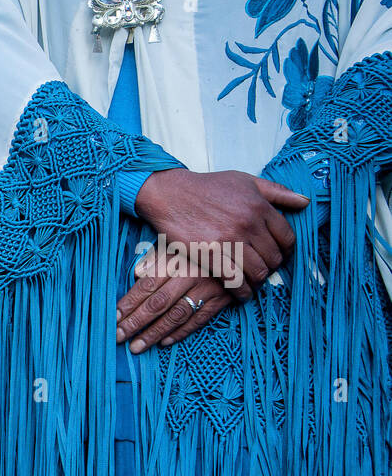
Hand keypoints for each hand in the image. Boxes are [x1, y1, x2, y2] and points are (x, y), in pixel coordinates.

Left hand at [117, 249, 232, 352]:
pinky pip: (199, 320)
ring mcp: (208, 288)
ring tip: (137, 347)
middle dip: (136, 322)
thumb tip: (136, 274)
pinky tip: (164, 342)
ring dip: (155, 333)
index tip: (112, 319)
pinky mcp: (222, 298)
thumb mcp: (175, 244)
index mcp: (176, 259)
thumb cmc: (199, 245)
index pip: (147, 285)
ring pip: (177, 315)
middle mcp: (191, 274)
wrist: (242, 245)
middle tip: (118, 337)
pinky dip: (181, 333)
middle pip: (158, 303)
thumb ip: (155, 259)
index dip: (129, 303)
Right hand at [121, 169, 308, 352]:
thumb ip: (277, 191)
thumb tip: (304, 202)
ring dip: (258, 282)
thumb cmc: (207, 187)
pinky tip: (241, 294)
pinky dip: (241, 291)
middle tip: (264, 271)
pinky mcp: (210, 255)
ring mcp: (229, 241)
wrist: (171, 194)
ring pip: (257, 271)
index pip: (287, 237)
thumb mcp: (245, 181)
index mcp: (260, 207)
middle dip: (272, 268)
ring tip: (253, 283)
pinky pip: (234, 280)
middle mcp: (248, 224)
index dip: (287, 251)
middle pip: (273, 257)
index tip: (280, 257)